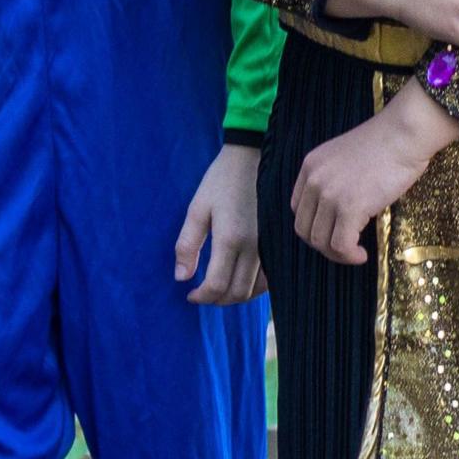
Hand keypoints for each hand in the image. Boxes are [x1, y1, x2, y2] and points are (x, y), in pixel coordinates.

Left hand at [175, 144, 266, 304]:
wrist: (253, 158)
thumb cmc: (221, 181)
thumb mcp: (197, 209)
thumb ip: (187, 245)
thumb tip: (181, 277)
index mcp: (230, 239)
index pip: (217, 286)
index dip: (202, 297)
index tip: (190, 295)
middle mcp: (254, 248)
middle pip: (237, 293)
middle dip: (217, 300)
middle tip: (202, 295)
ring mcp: (269, 246)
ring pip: (255, 290)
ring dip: (235, 296)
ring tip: (218, 290)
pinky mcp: (277, 243)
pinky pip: (269, 278)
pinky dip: (253, 288)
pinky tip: (239, 280)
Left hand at [291, 94, 458, 264]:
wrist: (404, 134)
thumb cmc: (386, 143)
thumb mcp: (345, 157)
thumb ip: (335, 179)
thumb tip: (340, 210)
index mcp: (310, 166)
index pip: (298, 208)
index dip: (315, 225)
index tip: (334, 230)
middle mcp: (314, 181)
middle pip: (304, 228)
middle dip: (323, 244)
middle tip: (345, 247)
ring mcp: (329, 195)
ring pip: (320, 241)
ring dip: (337, 254)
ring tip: (355, 252)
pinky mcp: (349, 208)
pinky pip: (341, 245)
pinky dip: (350, 256)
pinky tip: (363, 254)